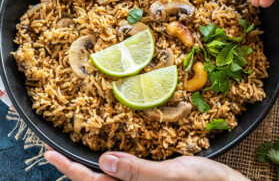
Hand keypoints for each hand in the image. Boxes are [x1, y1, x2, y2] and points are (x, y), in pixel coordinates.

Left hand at [44, 148, 248, 180]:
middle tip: (58, 153)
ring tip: (75, 154)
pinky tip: (108, 157)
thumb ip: (138, 172)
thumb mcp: (174, 176)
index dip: (70, 170)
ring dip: (90, 169)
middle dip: (74, 170)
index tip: (50, 154)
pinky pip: (123, 176)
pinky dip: (110, 167)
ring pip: (107, 180)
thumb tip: (104, 162)